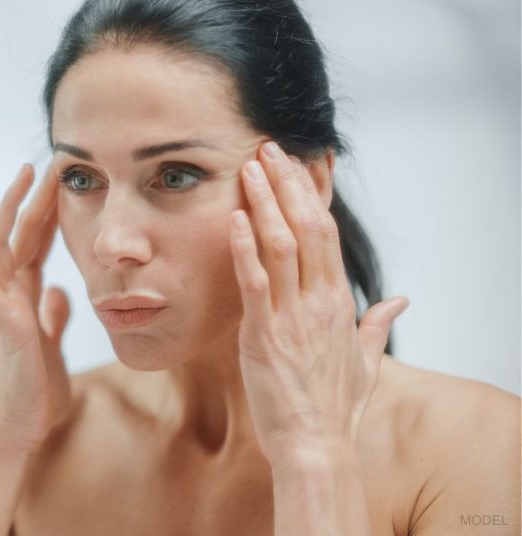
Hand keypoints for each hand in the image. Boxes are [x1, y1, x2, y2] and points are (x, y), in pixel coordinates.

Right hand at [0, 163, 70, 453]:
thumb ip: (52, 316)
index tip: (63, 179)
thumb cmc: (37, 390)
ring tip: (21, 178)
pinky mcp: (2, 325)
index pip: (36, 242)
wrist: (23, 427)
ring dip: (9, 212)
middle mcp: (10, 295)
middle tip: (51, 162)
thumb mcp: (52, 343)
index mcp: (25, 296)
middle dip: (34, 198)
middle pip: (19, 235)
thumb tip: (58, 291)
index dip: (48, 210)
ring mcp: (2, 307)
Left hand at [229, 141, 408, 466]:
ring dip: (264, 202)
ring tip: (249, 166)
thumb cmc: (335, 407)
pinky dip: (243, 248)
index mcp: (338, 303)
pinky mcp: (262, 335)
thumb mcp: (366, 361)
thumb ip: (378, 325)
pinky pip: (254, 282)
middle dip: (286, 185)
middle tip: (266, 149)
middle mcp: (319, 302)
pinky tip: (235, 218)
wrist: (316, 446)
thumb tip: (400, 301)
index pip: (325, 235)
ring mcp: (291, 317)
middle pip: (306, 228)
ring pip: (280, 246)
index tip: (296, 166)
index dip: (310, 196)